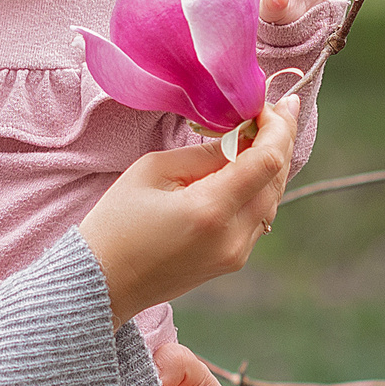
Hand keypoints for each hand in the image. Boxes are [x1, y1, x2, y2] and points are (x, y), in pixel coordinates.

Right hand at [79, 96, 297, 327]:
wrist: (104, 283)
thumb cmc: (117, 222)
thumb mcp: (153, 171)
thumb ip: (203, 153)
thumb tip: (240, 135)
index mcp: (211, 210)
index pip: (267, 161)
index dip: (278, 128)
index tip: (275, 102)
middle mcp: (233, 236)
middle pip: (277, 179)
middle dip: (280, 140)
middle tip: (276, 108)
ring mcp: (236, 253)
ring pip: (272, 198)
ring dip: (272, 163)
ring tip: (263, 131)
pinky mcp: (232, 260)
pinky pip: (259, 216)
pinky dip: (260, 187)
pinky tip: (248, 165)